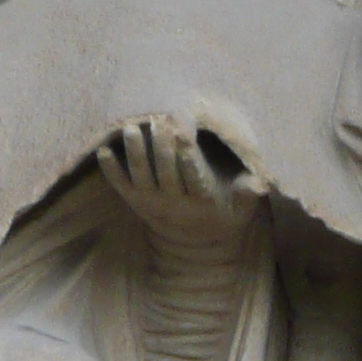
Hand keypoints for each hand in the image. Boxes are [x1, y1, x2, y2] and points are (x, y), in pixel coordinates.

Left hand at [99, 117, 266, 249]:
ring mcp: (152, 203)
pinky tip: (103, 150)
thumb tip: (258, 182)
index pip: (194, 178)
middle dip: (161, 147)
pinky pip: (121, 186)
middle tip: (158, 120)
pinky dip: (111, 170)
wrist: (196, 241)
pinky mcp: (135, 202)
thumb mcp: (242, 208)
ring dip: (135, 152)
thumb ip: (248, 193)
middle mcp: (174, 205)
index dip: (189, 158)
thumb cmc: (224, 211)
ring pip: (141, 177)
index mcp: (202, 202)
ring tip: (129, 127)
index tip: (185, 137)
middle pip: (166, 174)